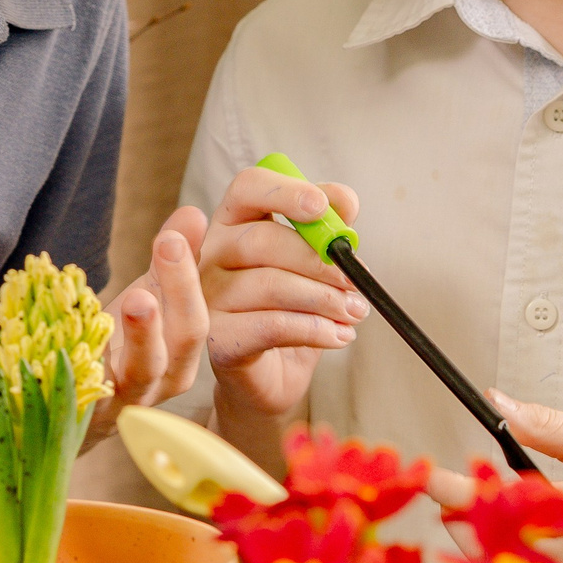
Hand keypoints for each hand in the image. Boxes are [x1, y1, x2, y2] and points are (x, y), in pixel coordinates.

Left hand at [91, 207, 212, 440]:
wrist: (75, 410)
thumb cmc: (120, 347)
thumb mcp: (148, 300)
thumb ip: (172, 259)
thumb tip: (194, 213)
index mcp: (183, 355)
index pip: (197, 317)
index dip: (188, 277)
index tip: (173, 235)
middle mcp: (162, 382)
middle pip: (182, 341)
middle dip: (179, 293)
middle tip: (168, 246)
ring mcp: (125, 400)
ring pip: (143, 372)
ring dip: (143, 334)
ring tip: (138, 299)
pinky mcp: (85, 412)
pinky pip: (88, 390)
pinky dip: (82, 360)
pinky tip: (70, 330)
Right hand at [202, 163, 367, 431]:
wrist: (274, 375)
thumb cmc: (292, 309)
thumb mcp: (316, 263)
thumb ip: (328, 227)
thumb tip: (344, 201)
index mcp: (234, 222)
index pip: (248, 187)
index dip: (284, 192)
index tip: (321, 208)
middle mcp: (211, 254)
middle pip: (260, 240)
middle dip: (317, 260)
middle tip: (355, 281)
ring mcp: (207, 298)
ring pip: (269, 285)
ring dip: (324, 299)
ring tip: (354, 312)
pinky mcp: (218, 339)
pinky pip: (271, 326)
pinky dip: (314, 329)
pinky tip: (339, 335)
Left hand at [428, 392, 562, 562]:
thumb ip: (547, 425)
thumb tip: (499, 403)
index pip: (502, 502)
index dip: (457, 491)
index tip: (429, 477)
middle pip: (492, 549)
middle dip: (461, 521)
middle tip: (449, 491)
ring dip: (479, 543)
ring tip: (475, 511)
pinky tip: (504, 542)